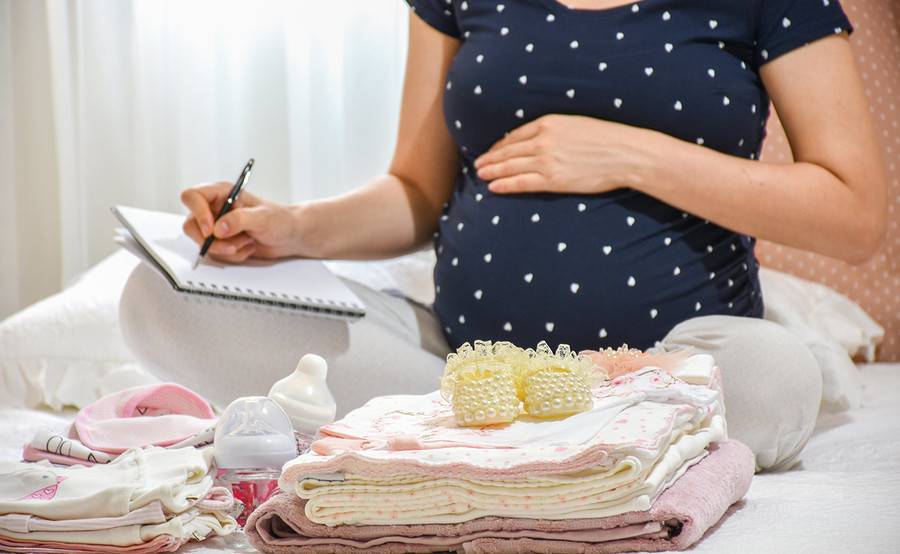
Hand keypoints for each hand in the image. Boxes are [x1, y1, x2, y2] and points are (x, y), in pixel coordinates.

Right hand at [181, 182, 302, 262]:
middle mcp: (215, 208)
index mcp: (221, 193)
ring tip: (248, 242)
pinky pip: (216, 254)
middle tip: (231, 246)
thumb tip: (218, 229)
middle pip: (191, 225)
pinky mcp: (221, 242)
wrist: (290, 236)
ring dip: (226, 249)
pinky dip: (233, 255)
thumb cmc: (280, 219)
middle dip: (211, 241)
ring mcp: (217, 227)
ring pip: (203, 243)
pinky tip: (248, 247)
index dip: (197, 214)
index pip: (192, 197)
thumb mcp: (262, 217)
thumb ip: (239, 220)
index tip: (212, 230)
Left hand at [473, 114, 657, 194]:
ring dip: (492, 171)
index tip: (492, 150)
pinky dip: (505, 184)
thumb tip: (539, 138)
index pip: (515, 135)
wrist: (625, 153)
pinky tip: (493, 187)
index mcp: (549, 123)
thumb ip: (555, 130)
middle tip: (478, 164)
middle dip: (491, 158)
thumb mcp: (576, 124)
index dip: (500, 145)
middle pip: (508, 150)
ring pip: (510, 166)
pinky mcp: (553, 180)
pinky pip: (521, 183)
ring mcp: (547, 161)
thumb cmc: (606, 138)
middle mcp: (543, 141)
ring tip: (480, 174)